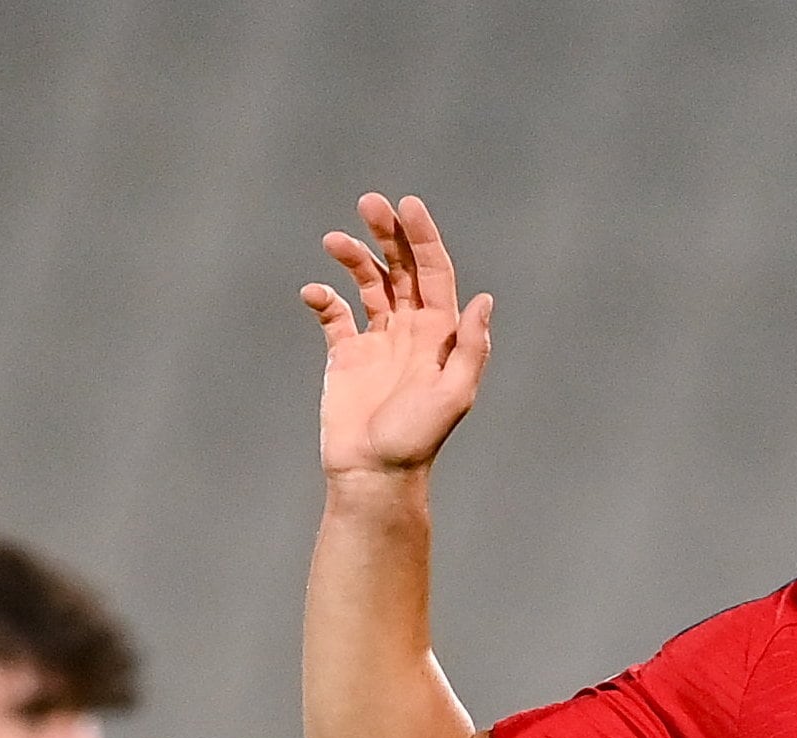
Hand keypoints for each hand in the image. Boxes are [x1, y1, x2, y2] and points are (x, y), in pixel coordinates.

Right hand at [302, 193, 495, 479]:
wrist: (374, 475)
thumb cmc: (416, 441)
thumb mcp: (453, 396)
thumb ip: (469, 348)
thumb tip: (483, 301)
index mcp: (438, 333)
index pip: (433, 272)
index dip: (422, 237)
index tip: (406, 206)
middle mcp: (409, 330)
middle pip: (401, 268)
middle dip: (387, 233)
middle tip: (369, 203)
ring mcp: (377, 341)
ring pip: (367, 284)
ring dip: (353, 257)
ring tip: (333, 240)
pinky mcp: (346, 357)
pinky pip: (335, 316)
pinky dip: (323, 298)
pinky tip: (313, 293)